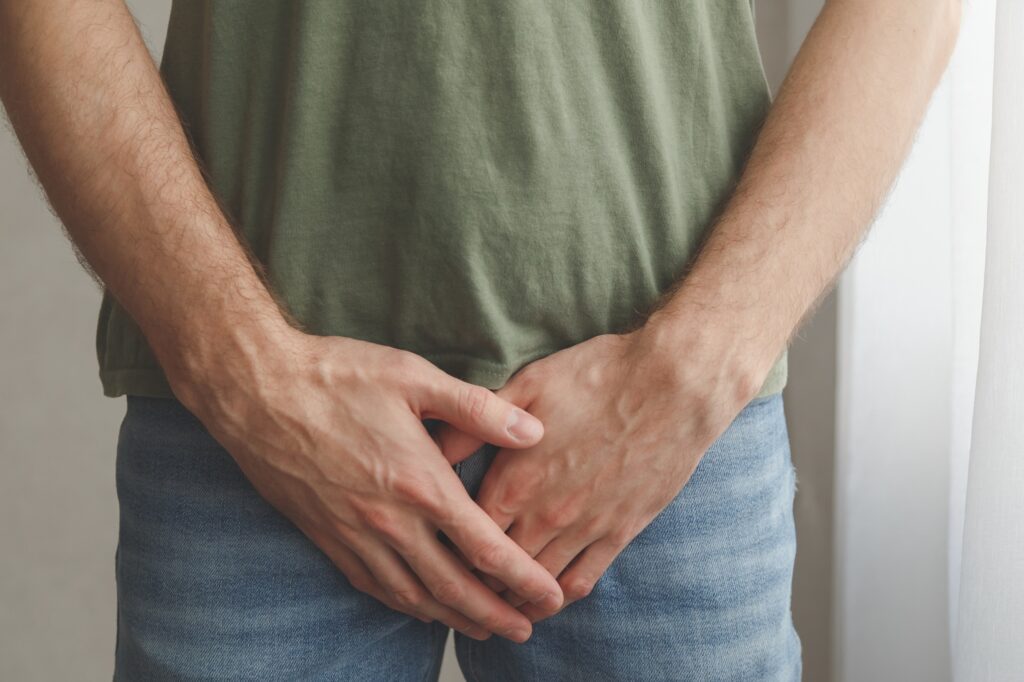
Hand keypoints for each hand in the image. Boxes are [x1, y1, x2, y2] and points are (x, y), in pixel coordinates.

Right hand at [170, 327, 564, 642]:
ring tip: (481, 630)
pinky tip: (419, 608)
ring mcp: (354, 534)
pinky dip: (404, 605)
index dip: (523, 579)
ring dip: (452, 619)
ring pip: (413, 596)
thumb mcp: (414, 377)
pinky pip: (372, 586)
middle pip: (454, 587)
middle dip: (495, 615)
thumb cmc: (337, 376)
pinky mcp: (325, 536)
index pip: (485, 548)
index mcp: (421, 483)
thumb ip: (478, 409)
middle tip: (525, 631)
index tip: (550, 597)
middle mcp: (390, 521)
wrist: (256, 390)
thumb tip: (534, 432)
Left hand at [434, 327, 757, 620]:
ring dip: (512, 596)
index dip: (446, 545)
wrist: (673, 385)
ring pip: (536, 584)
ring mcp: (584, 528)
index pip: (463, 533)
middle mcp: (544, 514)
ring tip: (496, 600)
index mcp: (514, 480)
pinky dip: (558, 597)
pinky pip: (582, 581)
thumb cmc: (598, 376)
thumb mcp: (527, 385)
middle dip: (473, 579)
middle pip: (495, 568)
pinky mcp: (619, 533)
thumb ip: (478, 421)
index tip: (435, 550)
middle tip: (458, 584)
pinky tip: (546, 596)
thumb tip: (432, 444)